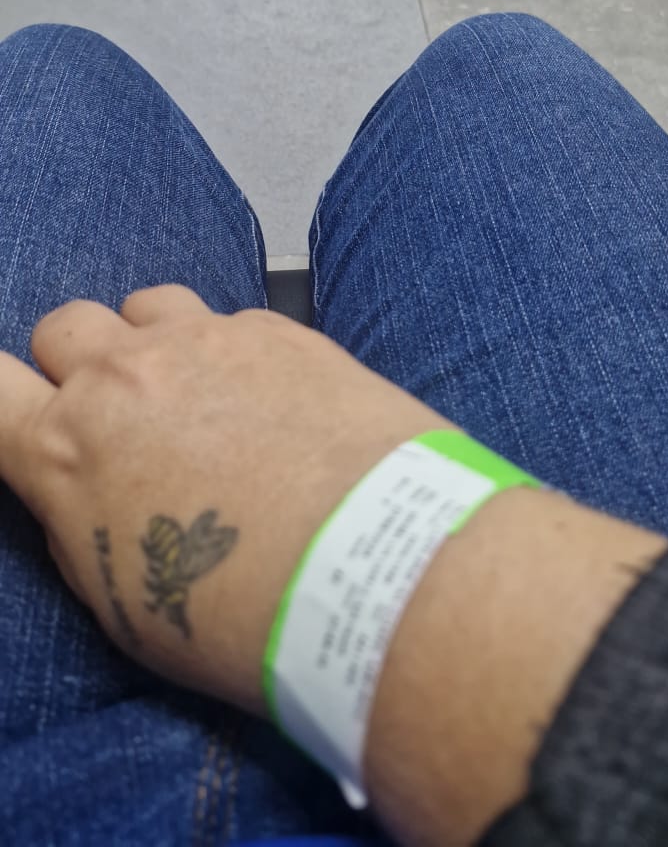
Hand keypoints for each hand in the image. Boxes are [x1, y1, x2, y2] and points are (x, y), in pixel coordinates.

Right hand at [0, 285, 448, 711]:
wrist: (376, 575)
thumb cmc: (251, 614)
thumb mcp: (125, 605)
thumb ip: (84, 522)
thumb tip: (84, 489)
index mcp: (69, 446)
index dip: (5, 400)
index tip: (23, 415)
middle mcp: (127, 375)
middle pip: (65, 326)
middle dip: (78, 364)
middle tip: (121, 415)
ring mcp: (206, 341)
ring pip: (146, 306)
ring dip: (155, 342)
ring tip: (198, 399)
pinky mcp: (279, 330)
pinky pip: (231, 319)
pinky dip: (235, 352)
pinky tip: (273, 405)